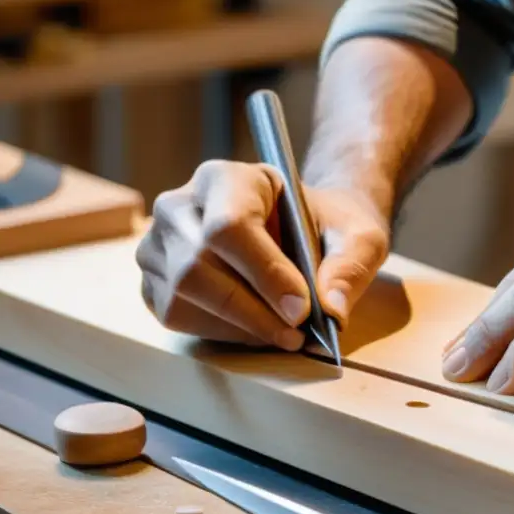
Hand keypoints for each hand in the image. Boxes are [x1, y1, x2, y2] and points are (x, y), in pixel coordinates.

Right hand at [135, 160, 388, 349]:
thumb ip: (351, 266)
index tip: (302, 309)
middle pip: (198, 267)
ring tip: (282, 334)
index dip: (265, 273)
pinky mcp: (154, 280)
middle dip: (252, 311)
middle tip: (296, 335)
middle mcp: (179, 206)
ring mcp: (158, 244)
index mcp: (226, 178)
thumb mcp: (358, 235)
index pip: (230, 227)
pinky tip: (256, 329)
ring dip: (238, 327)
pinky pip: (177, 315)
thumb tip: (331, 310)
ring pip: (182, 296)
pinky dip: (220, 332)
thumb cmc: (327, 226)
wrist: (300, 229)